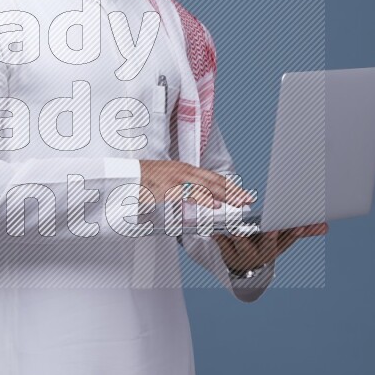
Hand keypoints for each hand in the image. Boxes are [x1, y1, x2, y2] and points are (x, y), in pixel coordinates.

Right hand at [139, 160, 254, 207]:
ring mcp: (176, 178)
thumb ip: (184, 189)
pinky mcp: (169, 187)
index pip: (213, 177)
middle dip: (233, 191)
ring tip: (238, 203)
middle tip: (248, 199)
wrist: (126, 176)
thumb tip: (199, 201)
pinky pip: (190, 194)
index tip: (242, 194)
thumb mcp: (167, 181)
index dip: (229, 186)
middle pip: (214, 181)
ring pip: (207, 187)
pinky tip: (215, 205)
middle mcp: (184, 171)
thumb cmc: (144, 181)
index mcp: (185, 169)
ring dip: (224, 196)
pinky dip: (205, 199)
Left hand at [214, 222, 328, 274]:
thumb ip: (302, 231)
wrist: (242, 264)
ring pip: (243, 245)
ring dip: (240, 237)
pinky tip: (216, 232)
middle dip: (270, 238)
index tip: (300, 226)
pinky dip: (219, 238)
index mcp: (276, 248)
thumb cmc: (264, 244)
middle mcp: (262, 253)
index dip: (293, 234)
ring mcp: (244, 254)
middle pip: (267, 246)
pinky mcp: (226, 253)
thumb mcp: (281, 239)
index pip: (287, 240)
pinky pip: (223, 245)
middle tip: (272, 230)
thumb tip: (326, 226)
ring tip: (237, 229)